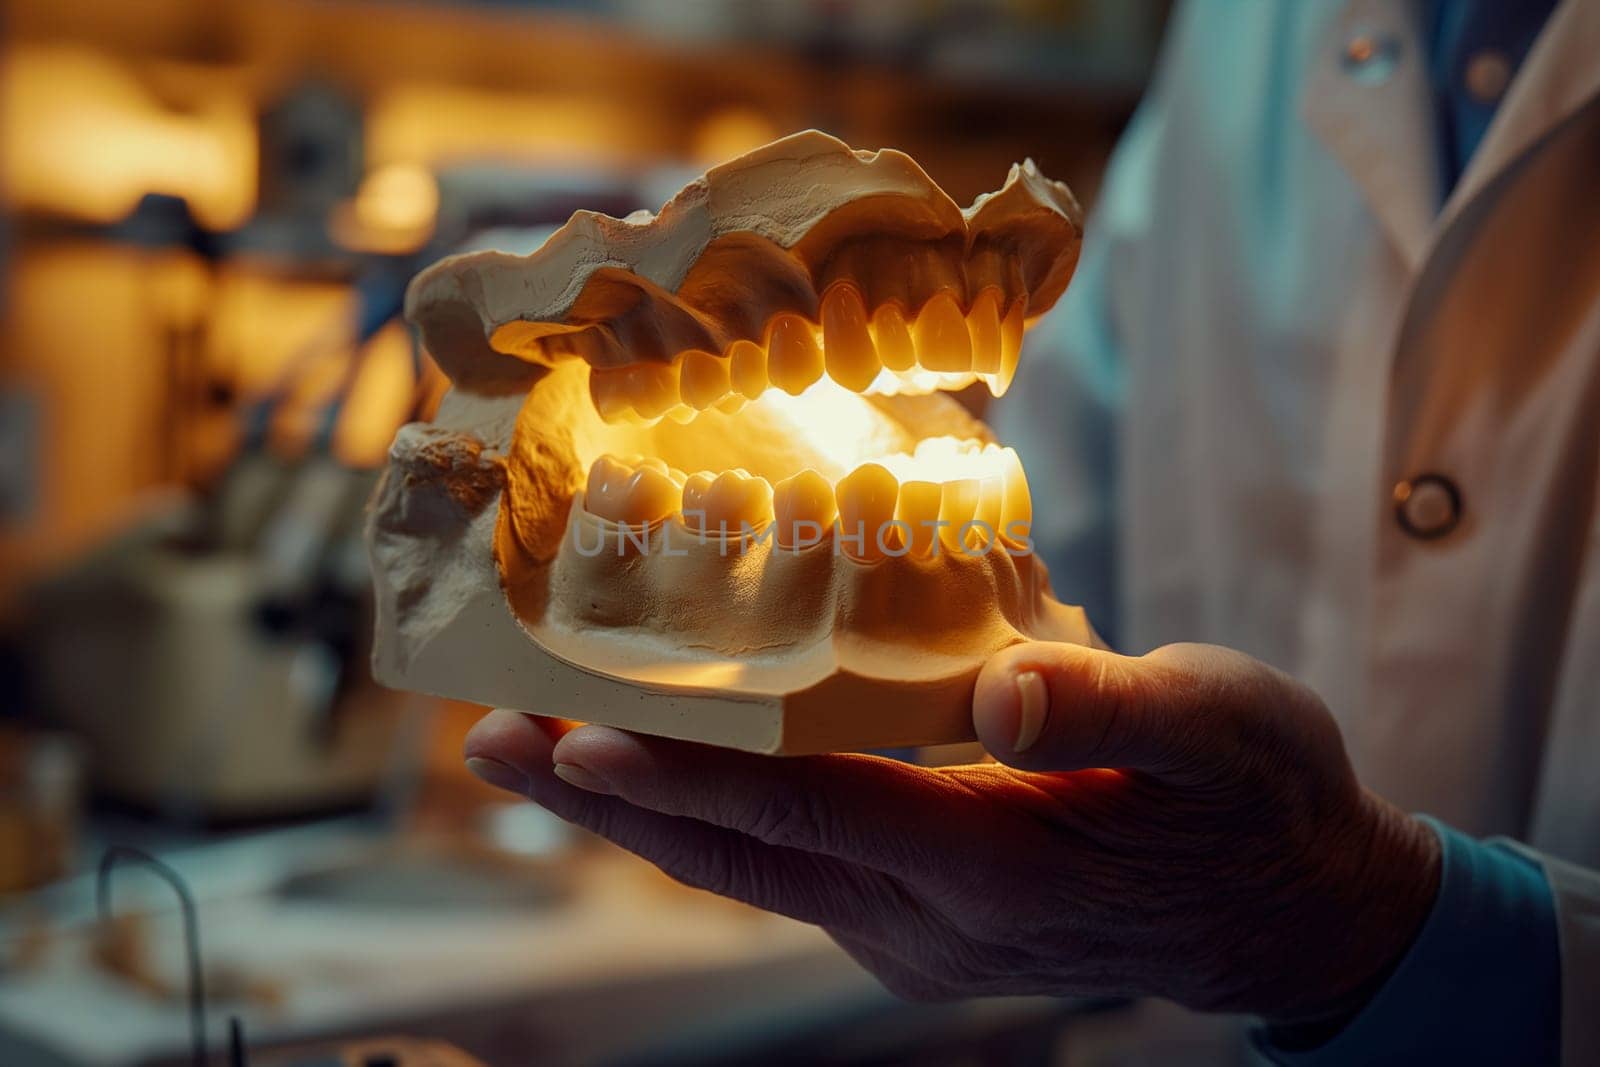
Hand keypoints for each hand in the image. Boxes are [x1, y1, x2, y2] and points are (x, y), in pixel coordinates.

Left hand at [464, 641, 1439, 1024]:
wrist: (1288, 914)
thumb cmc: (1259, 801)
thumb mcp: (1226, 727)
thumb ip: (1110, 705)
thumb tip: (992, 688)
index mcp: (999, 869)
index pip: (812, 813)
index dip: (691, 774)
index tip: (574, 735)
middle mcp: (930, 920)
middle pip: (737, 858)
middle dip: (607, 801)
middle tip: (489, 741)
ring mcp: (915, 932)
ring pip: (748, 871)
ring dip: (637, 813)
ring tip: (534, 752)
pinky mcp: (916, 919)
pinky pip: (787, 868)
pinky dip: (708, 818)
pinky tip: (661, 765)